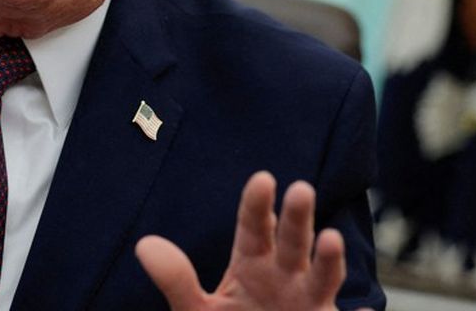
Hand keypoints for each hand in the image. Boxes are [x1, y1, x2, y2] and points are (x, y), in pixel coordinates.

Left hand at [136, 171, 368, 310]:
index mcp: (253, 263)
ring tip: (330, 239)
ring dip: (329, 259)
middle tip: (299, 188)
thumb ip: (176, 279)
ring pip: (322, 277)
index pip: (254, 226)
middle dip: (295, 217)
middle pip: (291, 241)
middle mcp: (286, 277)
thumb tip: (145, 246)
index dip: (257, 204)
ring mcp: (308, 304)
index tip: (262, 178)